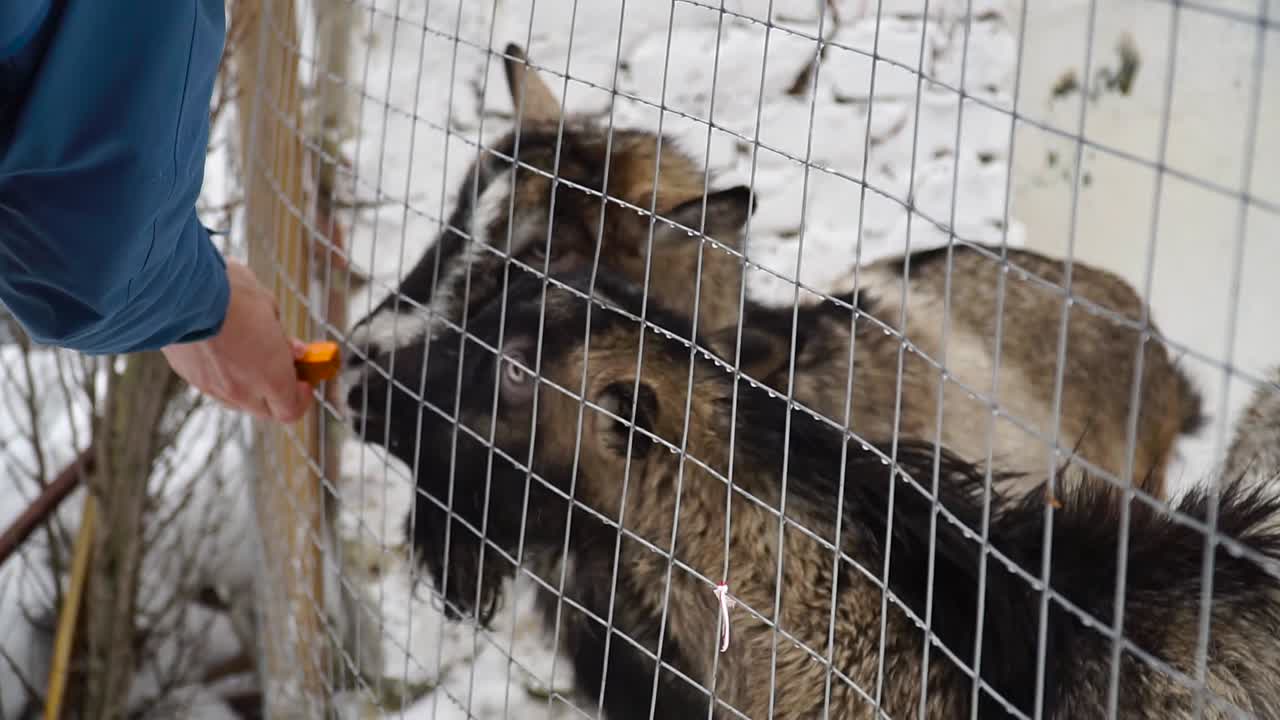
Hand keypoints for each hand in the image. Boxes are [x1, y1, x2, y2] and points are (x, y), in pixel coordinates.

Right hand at [162, 259, 314, 422]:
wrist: (176, 289)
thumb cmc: (230, 293)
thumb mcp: (269, 307)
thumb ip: (281, 335)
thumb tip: (292, 349)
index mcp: (270, 377)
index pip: (291, 411)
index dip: (301, 398)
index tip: (304, 379)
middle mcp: (242, 391)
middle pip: (266, 411)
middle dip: (278, 393)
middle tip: (282, 367)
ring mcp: (212, 387)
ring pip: (239, 401)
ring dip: (250, 387)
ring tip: (251, 355)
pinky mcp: (189, 377)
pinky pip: (214, 386)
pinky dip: (224, 376)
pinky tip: (223, 350)